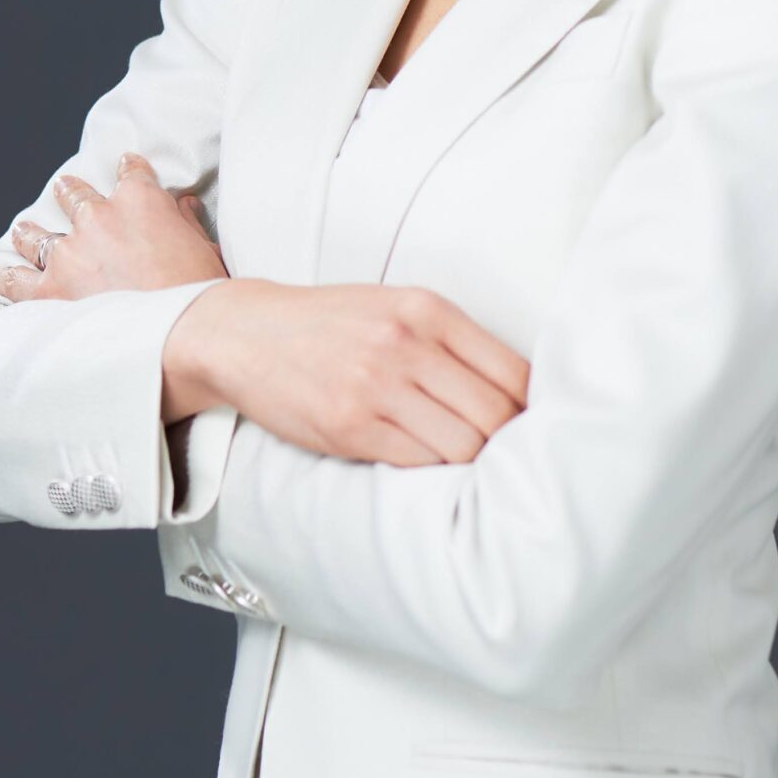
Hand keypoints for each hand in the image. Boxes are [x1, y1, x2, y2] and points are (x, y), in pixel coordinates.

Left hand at [0, 153, 225, 301]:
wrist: (185, 332)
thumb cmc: (203, 292)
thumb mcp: (205, 250)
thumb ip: (188, 223)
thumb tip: (185, 205)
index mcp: (140, 201)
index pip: (131, 173)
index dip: (129, 169)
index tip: (125, 167)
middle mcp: (98, 218)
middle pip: (75, 196)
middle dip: (69, 192)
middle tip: (63, 189)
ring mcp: (70, 253)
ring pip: (37, 234)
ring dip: (30, 231)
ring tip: (23, 230)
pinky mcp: (51, 291)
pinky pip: (17, 280)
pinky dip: (7, 278)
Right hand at [167, 277, 529, 465]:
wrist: (246, 334)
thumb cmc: (331, 324)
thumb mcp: (398, 307)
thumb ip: (453, 341)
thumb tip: (517, 394)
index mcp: (428, 310)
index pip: (513, 373)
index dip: (531, 411)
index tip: (530, 428)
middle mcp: (406, 344)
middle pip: (495, 416)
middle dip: (506, 445)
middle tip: (503, 458)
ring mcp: (376, 387)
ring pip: (461, 447)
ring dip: (469, 463)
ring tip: (464, 465)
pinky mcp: (349, 427)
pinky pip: (416, 463)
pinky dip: (430, 470)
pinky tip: (424, 463)